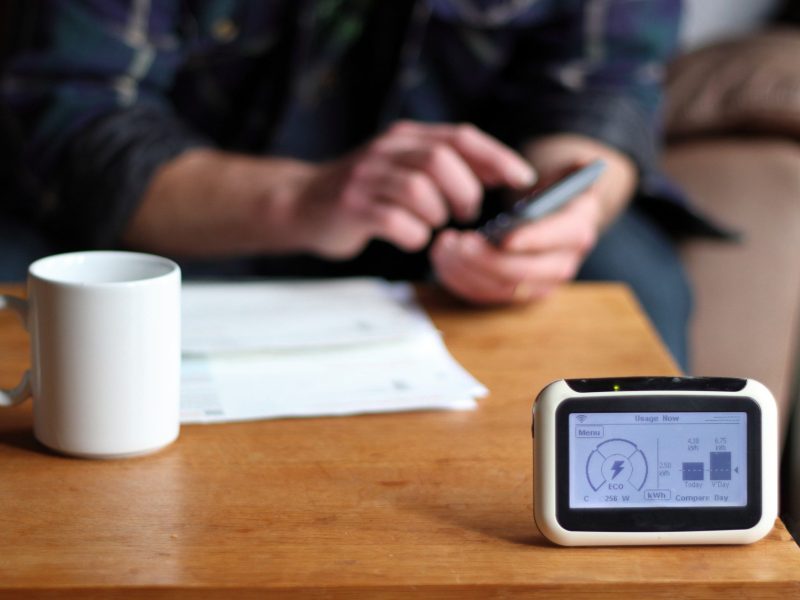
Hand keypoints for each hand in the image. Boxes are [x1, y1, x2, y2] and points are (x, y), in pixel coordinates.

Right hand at [290, 121, 534, 258]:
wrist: (302, 204)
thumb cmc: (366, 193)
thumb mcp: (402, 167)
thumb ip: (443, 166)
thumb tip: (497, 174)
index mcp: (404, 136)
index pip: (459, 136)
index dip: (496, 157)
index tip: (522, 179)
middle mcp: (385, 150)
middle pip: (441, 160)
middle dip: (465, 192)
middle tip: (465, 214)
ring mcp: (366, 177)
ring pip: (419, 190)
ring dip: (436, 215)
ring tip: (431, 225)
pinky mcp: (351, 206)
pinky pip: (395, 221)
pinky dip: (413, 235)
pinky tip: (409, 237)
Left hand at [430, 134, 636, 303]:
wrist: (544, 218)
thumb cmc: (548, 193)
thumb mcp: (562, 176)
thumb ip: (572, 171)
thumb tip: (585, 164)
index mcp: (577, 230)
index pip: (559, 239)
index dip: (532, 239)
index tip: (504, 236)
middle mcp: (562, 264)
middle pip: (525, 272)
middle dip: (487, 259)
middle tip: (458, 241)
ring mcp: (538, 285)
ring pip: (501, 289)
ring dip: (467, 270)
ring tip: (444, 246)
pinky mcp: (514, 295)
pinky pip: (485, 296)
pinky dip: (459, 280)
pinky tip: (442, 259)